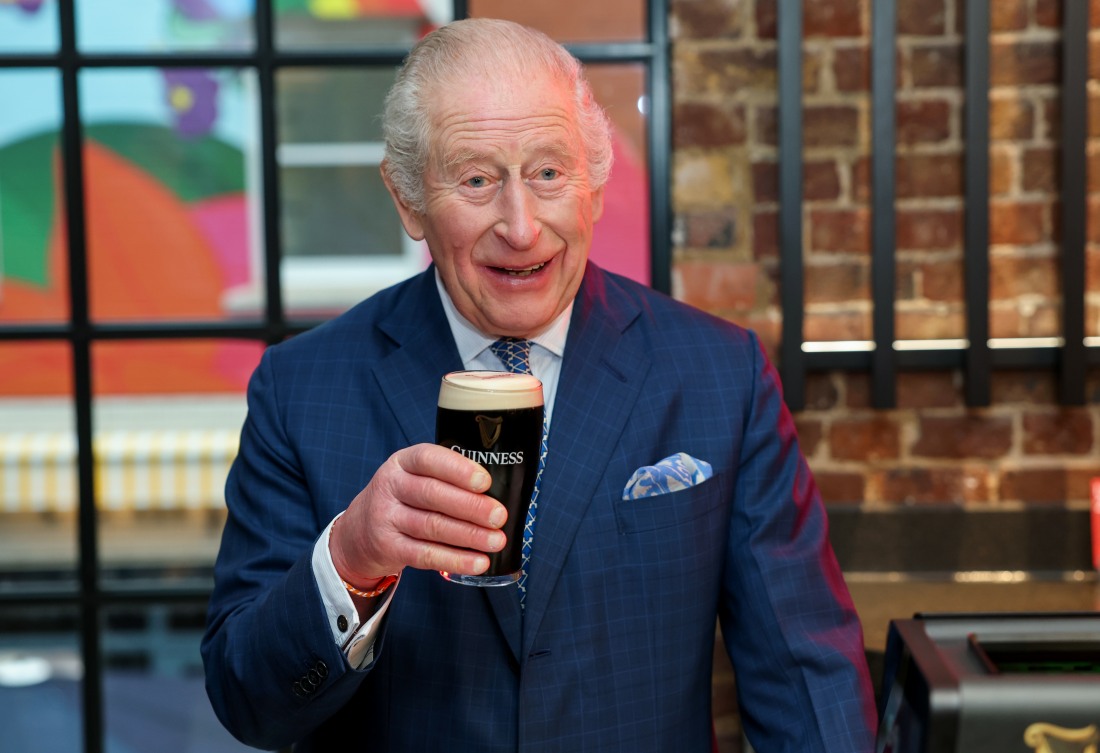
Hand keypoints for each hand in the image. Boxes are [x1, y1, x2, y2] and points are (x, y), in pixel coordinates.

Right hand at [329, 443, 506, 586]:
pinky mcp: (389, 547)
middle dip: (471, 506)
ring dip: (469, 535)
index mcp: (402, 463)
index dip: (458, 469)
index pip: (428, 459)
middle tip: (499, 516)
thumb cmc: (403, 499)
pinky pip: (426, 554)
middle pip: (432, 494)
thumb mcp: (414, 477)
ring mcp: (386, 518)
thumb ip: (446, 478)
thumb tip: (495, 494)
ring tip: (497, 540)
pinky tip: (478, 562)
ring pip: (432, 526)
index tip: (485, 482)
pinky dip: (455, 560)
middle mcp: (390, 486)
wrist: (359, 531)